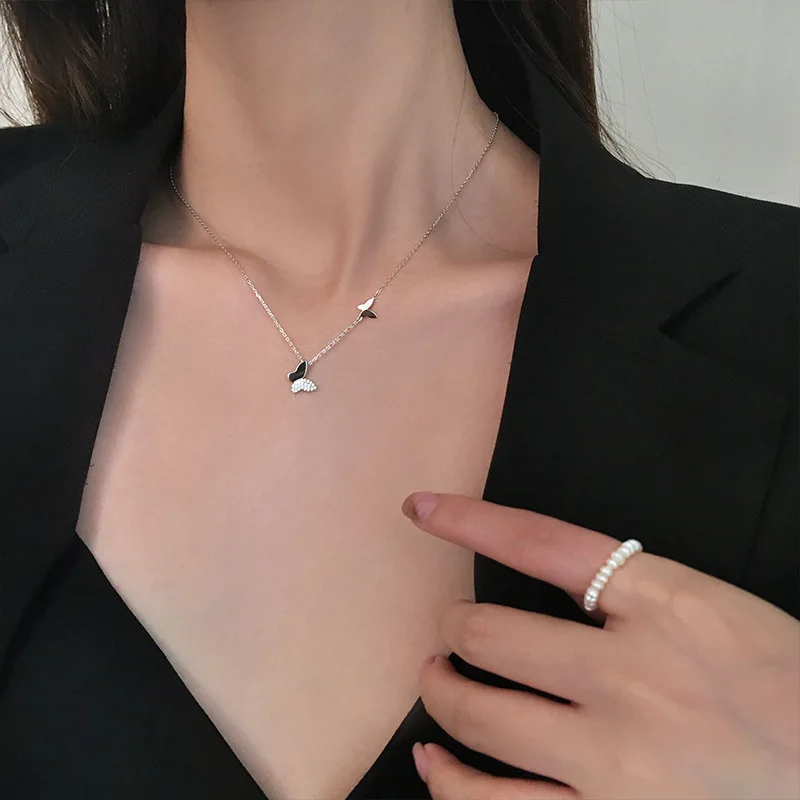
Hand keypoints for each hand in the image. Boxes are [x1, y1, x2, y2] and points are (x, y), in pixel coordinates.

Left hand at [401, 492, 799, 799]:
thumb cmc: (779, 682)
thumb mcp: (710, 605)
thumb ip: (629, 589)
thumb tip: (542, 577)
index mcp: (663, 606)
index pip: (541, 545)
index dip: (469, 521)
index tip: (422, 508)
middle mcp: (631, 679)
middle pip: (490, 634)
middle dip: (451, 626)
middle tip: (450, 629)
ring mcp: (615, 762)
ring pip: (479, 716)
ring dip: (440, 689)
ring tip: (438, 678)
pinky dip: (448, 779)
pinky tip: (434, 759)